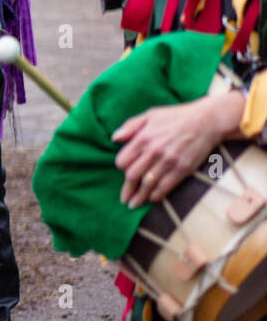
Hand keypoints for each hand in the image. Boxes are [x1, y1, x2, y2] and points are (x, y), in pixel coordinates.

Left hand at [112, 91, 244, 207]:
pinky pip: (166, 186)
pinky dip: (157, 195)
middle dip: (127, 188)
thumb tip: (114, 138)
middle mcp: (153, 151)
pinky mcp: (183, 169)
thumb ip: (130, 126)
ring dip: (139, 197)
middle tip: (124, 198)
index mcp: (143, 138)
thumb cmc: (176, 116)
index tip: (123, 170)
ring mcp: (168, 161)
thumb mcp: (150, 115)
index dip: (121, 167)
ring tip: (133, 205)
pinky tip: (152, 199)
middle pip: (133, 175)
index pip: (123, 160)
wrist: (206, 121)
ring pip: (148, 184)